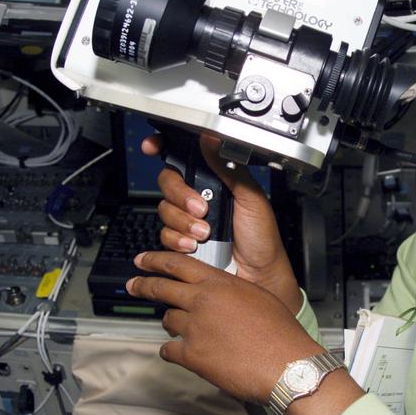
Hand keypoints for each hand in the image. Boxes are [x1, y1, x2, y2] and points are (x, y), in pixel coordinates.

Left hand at [127, 250, 322, 402]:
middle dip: (142, 285)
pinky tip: (182, 354)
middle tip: (133, 285)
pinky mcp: (191, 355)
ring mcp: (194, 327)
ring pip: (167, 320)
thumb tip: (220, 295)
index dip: (156, 261)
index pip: (178, 264)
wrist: (285, 365)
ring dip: (173, 324)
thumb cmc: (280, 332)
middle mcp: (202, 300)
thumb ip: (230, 291)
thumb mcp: (257, 296)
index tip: (143, 260)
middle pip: (160, 288)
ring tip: (183, 331)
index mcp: (219, 282)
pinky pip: (169, 350)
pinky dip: (173, 352)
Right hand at [143, 133, 302, 311]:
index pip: (185, 158)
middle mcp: (199, 197)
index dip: (164, 148)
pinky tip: (193, 245)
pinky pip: (165, 234)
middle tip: (201, 208)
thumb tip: (212, 139)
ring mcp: (189, 220)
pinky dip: (177, 239)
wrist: (259, 275)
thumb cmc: (261, 238)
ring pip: (165, 210)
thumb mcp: (250, 197)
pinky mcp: (181, 242)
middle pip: (169, 183)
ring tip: (205, 232)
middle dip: (180, 195)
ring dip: (183, 221)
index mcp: (217, 181)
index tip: (153, 146)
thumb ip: (229, 167)